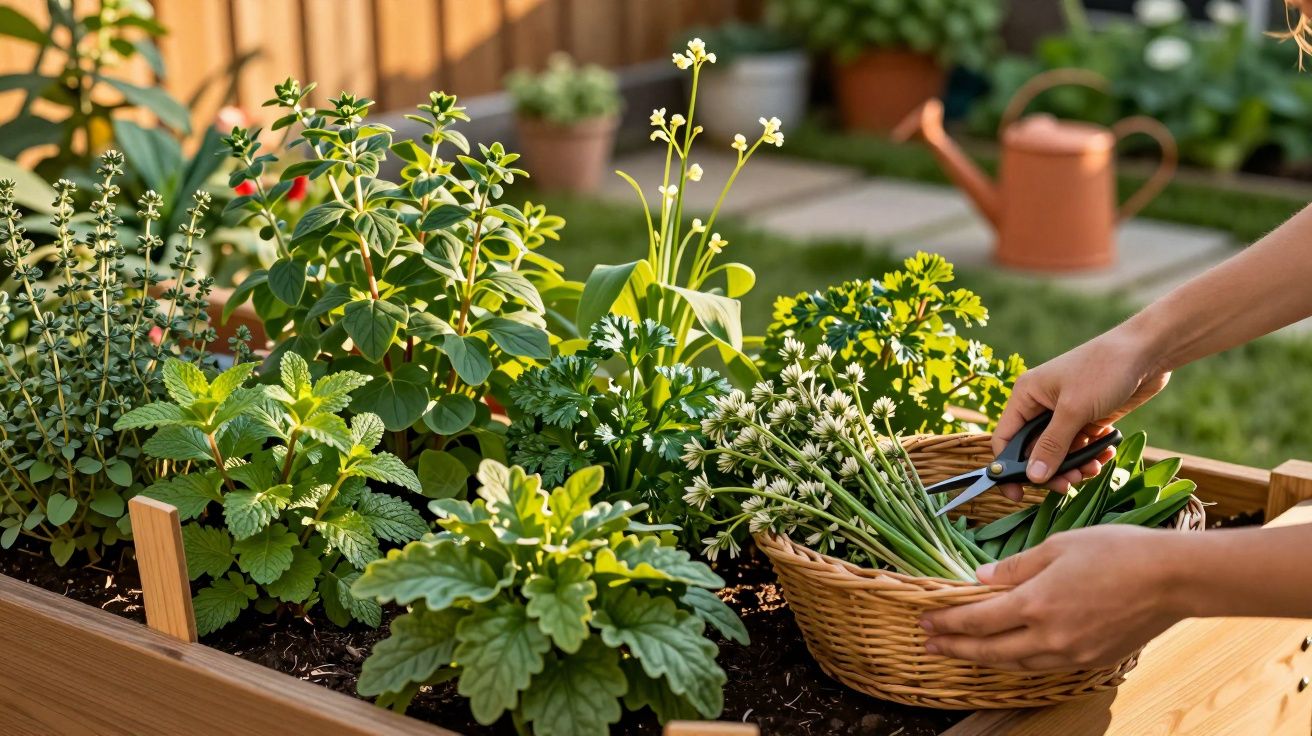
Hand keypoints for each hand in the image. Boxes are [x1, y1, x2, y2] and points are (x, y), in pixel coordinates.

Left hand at [919, 526, 1188, 669]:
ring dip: (984, 658)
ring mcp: (1071, 653)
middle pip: (989, 651)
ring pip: (1016, 663)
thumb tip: (980, 579)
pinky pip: (1043, 666)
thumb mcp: (1058, 546)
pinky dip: (1018, 660)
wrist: (1173, 578)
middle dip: (955, 648)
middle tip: (929, 645)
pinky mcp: (1092, 661)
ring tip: (961, 651)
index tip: (926, 621)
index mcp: (1035, 603)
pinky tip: (1008, 653)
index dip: (948, 622)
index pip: (977, 620)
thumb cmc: (1116, 552)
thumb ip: (1015, 567)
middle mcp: (1049, 637)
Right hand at [994, 329, 1168, 498]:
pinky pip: (1081, 446)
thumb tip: (1033, 477)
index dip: (1008, 469)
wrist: (1147, 352)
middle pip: (1034, 451)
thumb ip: (1052, 446)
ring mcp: (1066, 413)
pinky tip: (1105, 456)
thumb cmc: (1103, 370)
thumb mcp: (1074, 410)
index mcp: (1026, 396)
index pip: (1006, 440)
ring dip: (1074, 466)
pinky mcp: (1088, 418)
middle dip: (1050, 470)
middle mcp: (1041, 406)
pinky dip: (1091, 456)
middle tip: (1068, 486)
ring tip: (1092, 470)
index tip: (1017, 494)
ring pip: (1060, 452)